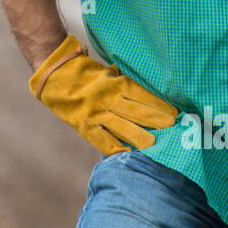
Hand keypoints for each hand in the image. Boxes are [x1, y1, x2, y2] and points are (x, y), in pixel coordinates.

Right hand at [28, 34, 180, 155]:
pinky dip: (114, 148)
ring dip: (139, 136)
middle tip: (172, 129)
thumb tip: (146, 97)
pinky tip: (126, 155)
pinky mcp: (83, 125)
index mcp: (114, 82)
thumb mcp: (107, 72)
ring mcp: (94, 113)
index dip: (158, 104)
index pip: (141, 94)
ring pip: (121, 127)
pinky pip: (101, 139)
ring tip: (155, 144)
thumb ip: (124, 84)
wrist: (53, 73)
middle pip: (135, 111)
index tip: (174, 113)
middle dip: (154, 121)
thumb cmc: (84, 72)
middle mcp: (106, 98)